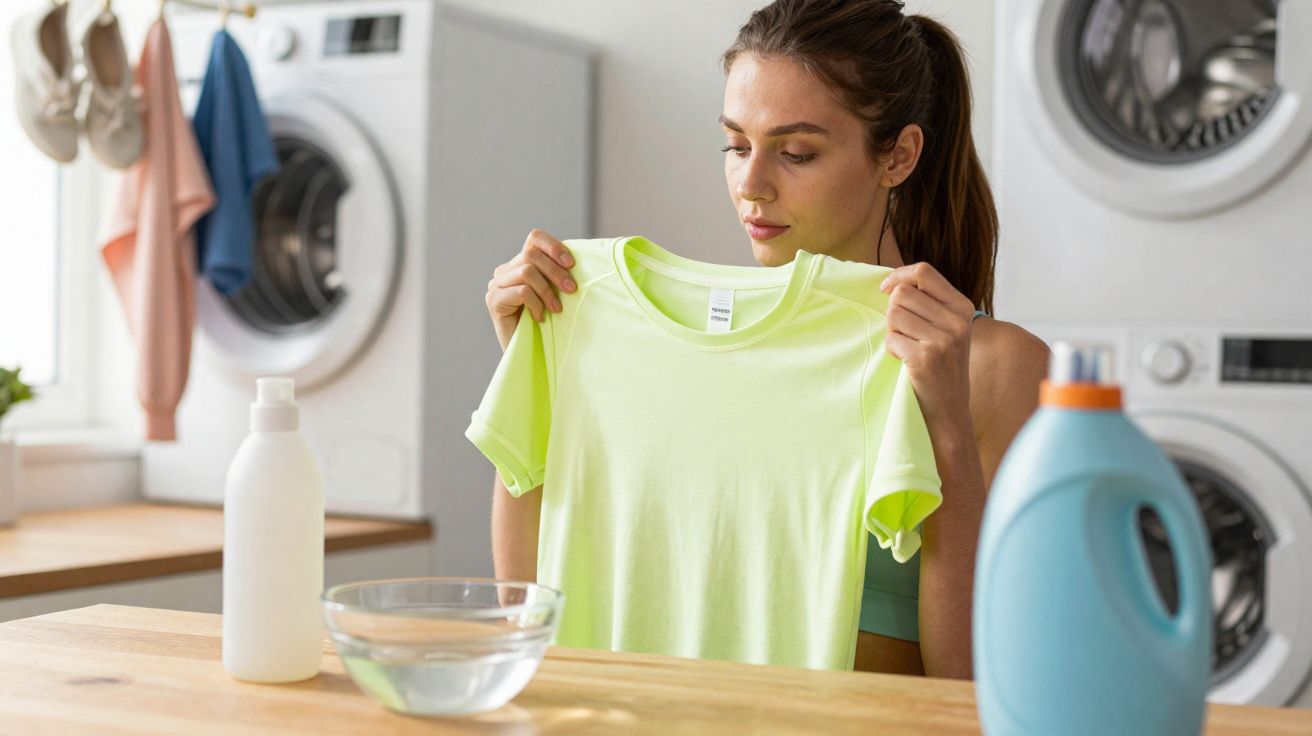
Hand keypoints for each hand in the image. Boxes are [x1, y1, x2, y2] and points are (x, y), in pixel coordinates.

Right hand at [485, 229, 576, 349]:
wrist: (528, 354)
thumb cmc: (546, 325)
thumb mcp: (555, 294)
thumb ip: (557, 275)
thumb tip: (577, 260)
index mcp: (520, 264)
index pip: (534, 239)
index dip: (553, 246)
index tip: (571, 264)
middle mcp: (505, 271)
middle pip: (531, 255)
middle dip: (556, 272)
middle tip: (572, 290)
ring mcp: (496, 285)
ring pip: (527, 272)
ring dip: (547, 291)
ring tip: (556, 309)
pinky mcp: (494, 300)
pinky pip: (522, 292)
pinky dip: (536, 304)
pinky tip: (540, 318)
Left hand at [879, 263, 975, 425]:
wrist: (950, 410)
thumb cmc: (942, 366)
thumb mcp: (948, 329)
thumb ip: (930, 303)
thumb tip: (893, 281)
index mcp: (962, 307)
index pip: (924, 272)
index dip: (898, 276)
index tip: (886, 290)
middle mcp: (956, 321)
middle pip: (902, 293)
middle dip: (893, 311)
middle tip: (903, 332)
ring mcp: (942, 340)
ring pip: (893, 314)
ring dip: (892, 330)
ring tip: (906, 346)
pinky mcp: (925, 358)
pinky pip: (890, 338)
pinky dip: (891, 349)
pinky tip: (904, 360)